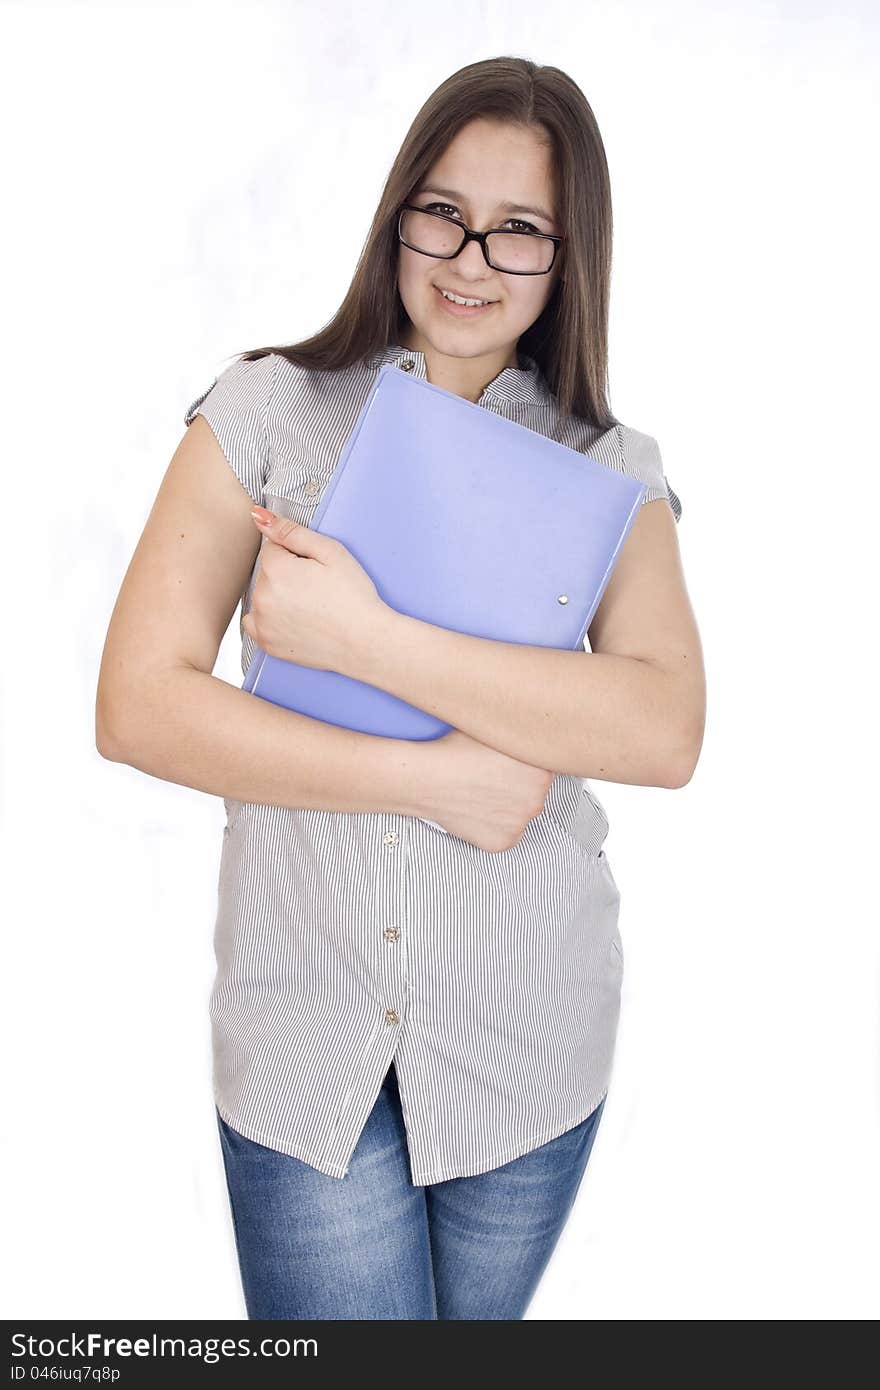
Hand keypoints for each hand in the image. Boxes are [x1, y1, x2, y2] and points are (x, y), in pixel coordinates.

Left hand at [241, 506, 389, 673]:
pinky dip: (269, 619)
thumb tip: (258, 516)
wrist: (366, 641)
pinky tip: (293, 619)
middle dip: (287, 575)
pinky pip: (255, 623)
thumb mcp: (331, 552)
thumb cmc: (353, 597)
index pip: (273, 548)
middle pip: (266, 572)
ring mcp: (262, 622)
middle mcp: (262, 596)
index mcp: (275, 569)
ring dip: (278, 596)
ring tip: (309, 605)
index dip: (297, 555)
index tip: (315, 569)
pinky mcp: (267, 643)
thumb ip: (291, 531)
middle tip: (317, 589)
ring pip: (262, 596)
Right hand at [421, 729, 553, 852]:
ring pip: (518, 816)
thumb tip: (528, 737)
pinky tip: (475, 811)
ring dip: (505, 809)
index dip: (522, 769)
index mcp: (541, 772)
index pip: (542, 772)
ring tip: (479, 794)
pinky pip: (503, 835)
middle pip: (533, 795)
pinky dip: (492, 827)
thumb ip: (520, 739)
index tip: (506, 768)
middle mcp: (537, 800)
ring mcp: (520, 824)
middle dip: (516, 790)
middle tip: (490, 781)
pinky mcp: (502, 842)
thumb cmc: (455, 753)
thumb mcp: (496, 731)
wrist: (427, 778)